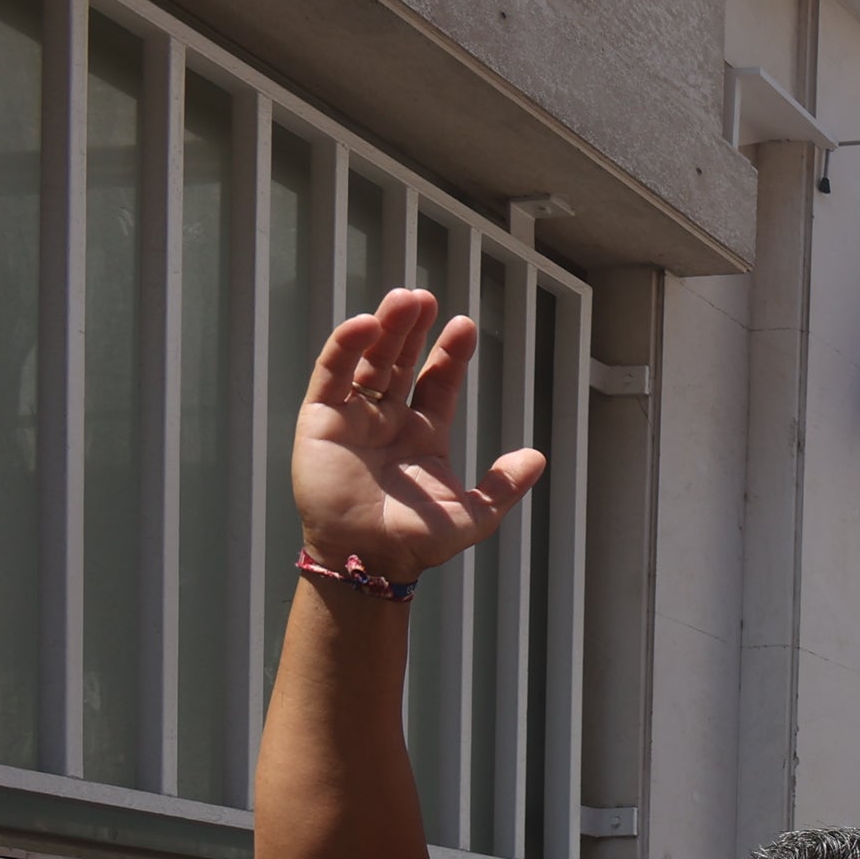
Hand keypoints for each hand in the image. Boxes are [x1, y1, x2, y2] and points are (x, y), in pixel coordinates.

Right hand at [291, 290, 545, 581]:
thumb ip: (503, 486)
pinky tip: (365, 324)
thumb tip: (538, 457)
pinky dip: (346, 346)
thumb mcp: (473, 515)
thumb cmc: (418, 542)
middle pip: (402, 360)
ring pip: (368, 359)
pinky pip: (332, 373)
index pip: (438, 381)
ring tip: (405, 299)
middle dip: (414, 329)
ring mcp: (354, 416)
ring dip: (385, 327)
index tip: (464, 326)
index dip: (450, 354)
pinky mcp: (321, 419)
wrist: (371, 560)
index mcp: (424, 434)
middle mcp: (389, 419)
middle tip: (427, 297)